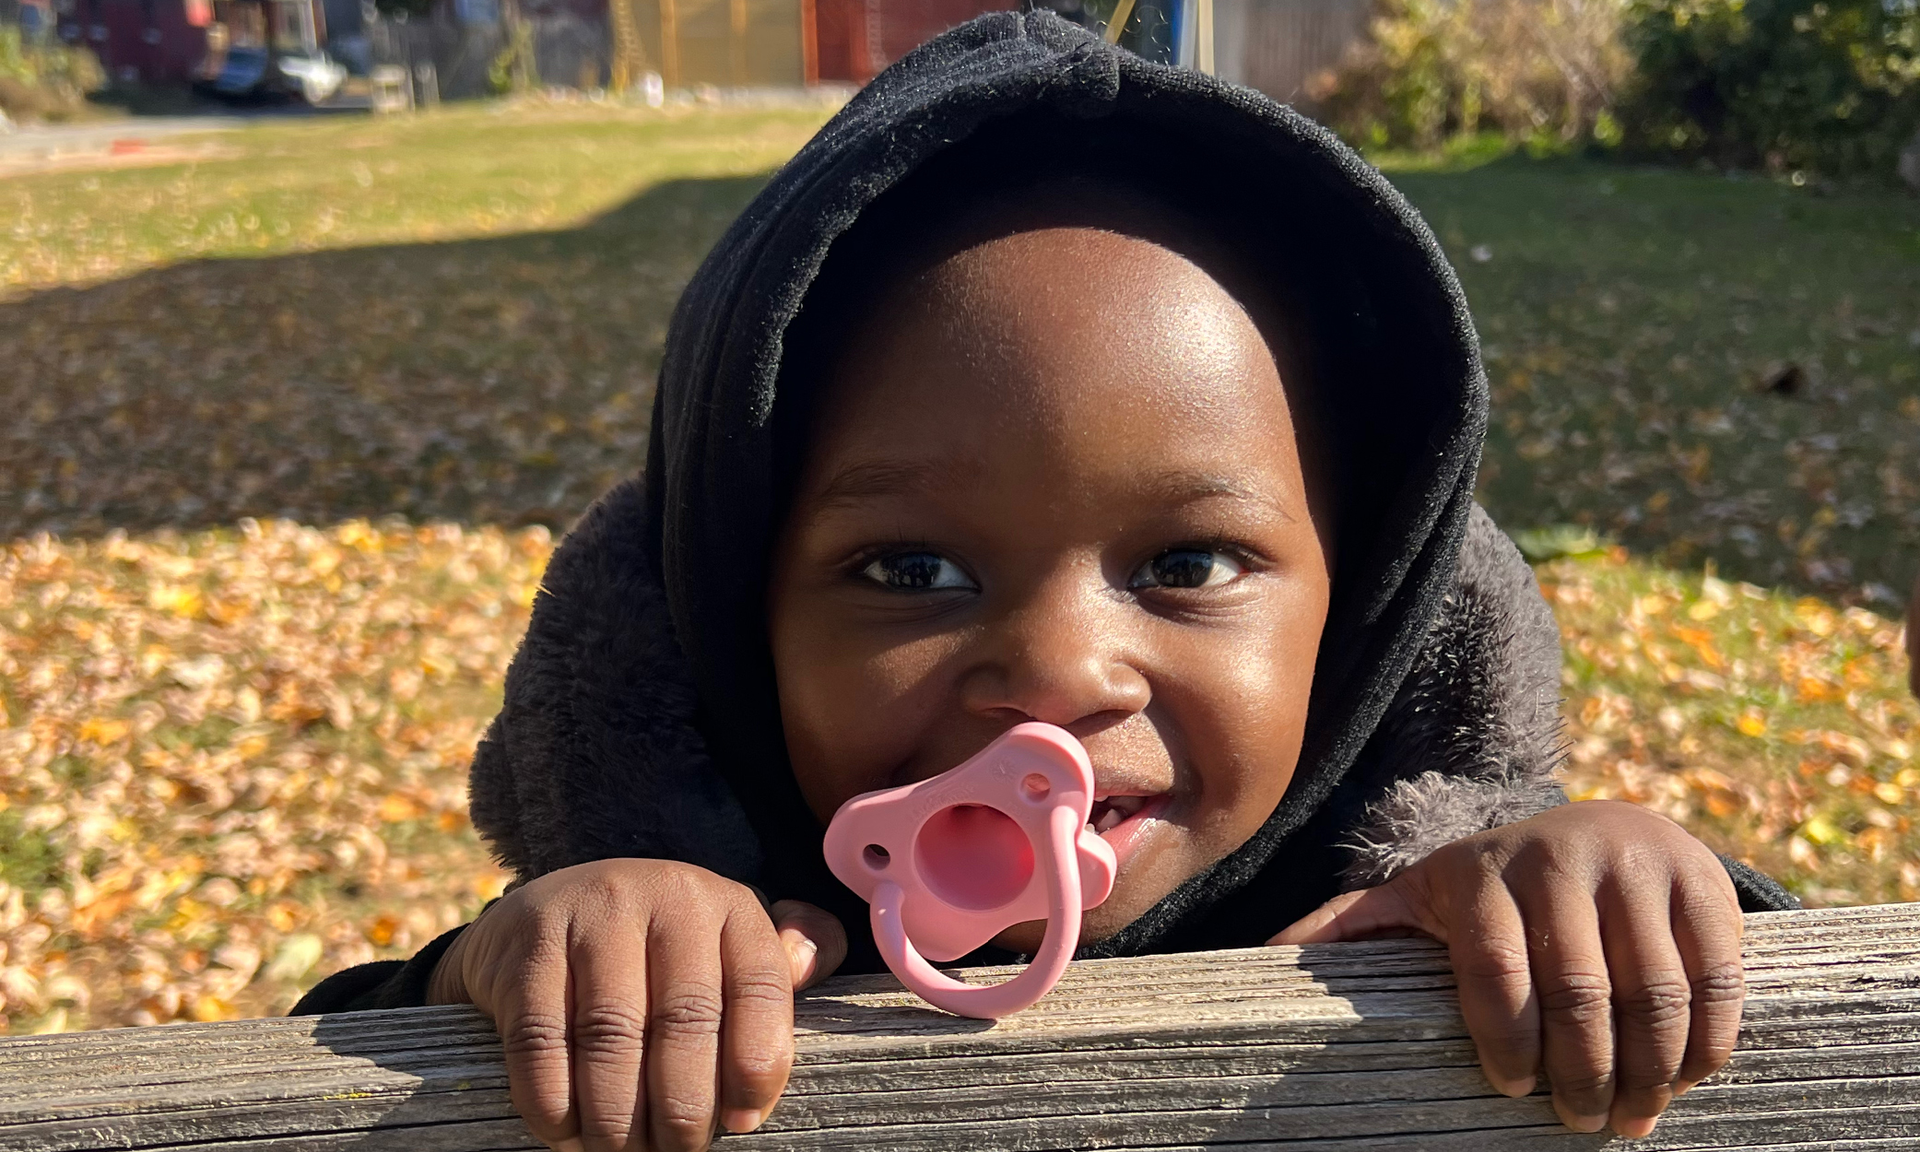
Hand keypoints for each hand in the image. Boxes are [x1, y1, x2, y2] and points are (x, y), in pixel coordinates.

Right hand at [428, 859, 847, 1151]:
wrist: (545, 911)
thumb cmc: (656, 950)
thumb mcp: (726, 943)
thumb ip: (782, 959)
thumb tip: (811, 965)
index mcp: (727, 904)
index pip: (761, 985)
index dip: (759, 1065)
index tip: (745, 1121)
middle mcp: (665, 894)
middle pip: (685, 1020)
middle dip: (684, 1106)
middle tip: (678, 1150)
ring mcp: (592, 913)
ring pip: (611, 1036)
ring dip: (618, 1116)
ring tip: (624, 1151)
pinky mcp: (526, 944)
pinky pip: (540, 1040)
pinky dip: (554, 1101)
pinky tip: (566, 1131)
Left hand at [1271, 800, 1743, 1137]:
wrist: (1595, 826)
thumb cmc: (1492, 887)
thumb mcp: (1417, 897)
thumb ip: (1347, 929)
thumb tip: (1258, 961)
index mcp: (1483, 870)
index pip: (1497, 973)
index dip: (1507, 1044)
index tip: (1511, 1090)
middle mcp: (1563, 857)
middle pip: (1583, 995)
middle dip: (1582, 1076)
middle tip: (1579, 1123)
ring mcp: (1639, 865)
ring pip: (1656, 994)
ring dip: (1648, 1071)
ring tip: (1630, 1116)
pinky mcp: (1705, 880)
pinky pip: (1717, 977)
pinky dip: (1707, 1041)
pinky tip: (1684, 1078)